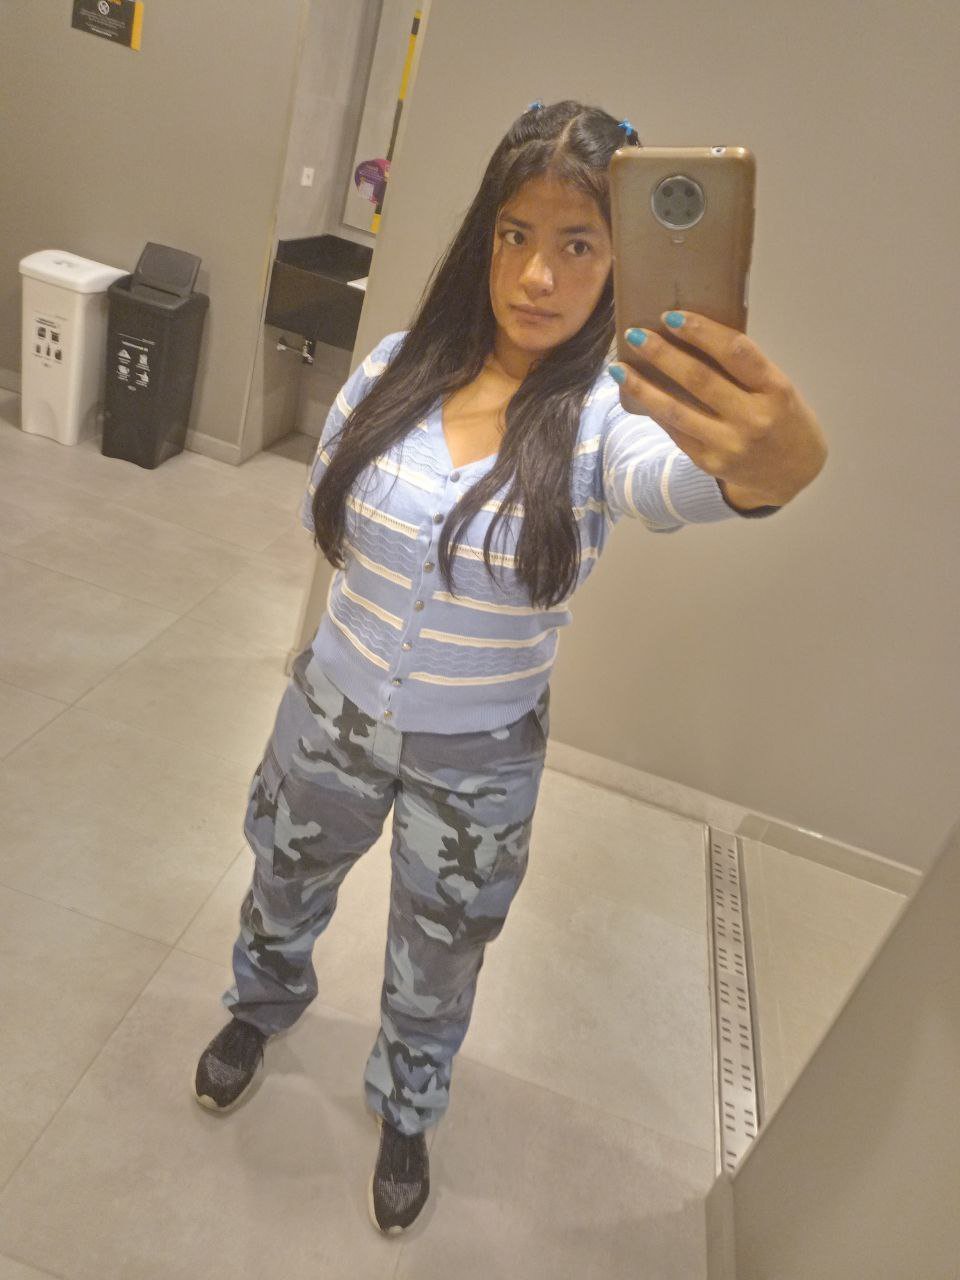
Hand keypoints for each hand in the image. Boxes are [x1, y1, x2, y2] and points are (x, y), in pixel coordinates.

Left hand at [608, 312, 827, 508]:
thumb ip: (745, 368)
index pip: (736, 352)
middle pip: (700, 380)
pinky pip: (674, 430)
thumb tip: (689, 336)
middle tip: (635, 334)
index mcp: (776, 390)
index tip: (672, 316)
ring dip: (642, 387)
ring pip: (676, 411)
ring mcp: (729, 444)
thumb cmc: (782, 416)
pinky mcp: (709, 462)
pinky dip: (653, 409)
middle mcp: (753, 419)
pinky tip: (635, 392)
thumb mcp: (777, 387)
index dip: (702, 331)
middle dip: (663, 354)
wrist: (791, 473)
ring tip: (619, 368)